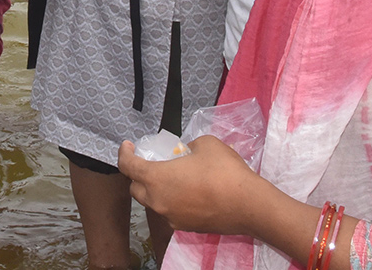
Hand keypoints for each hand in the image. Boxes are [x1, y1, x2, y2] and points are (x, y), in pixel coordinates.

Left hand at [117, 136, 263, 236]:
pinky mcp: (185, 227)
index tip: (128, 146)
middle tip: (151, 162)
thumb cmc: (223, 170)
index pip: (128, 167)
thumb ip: (188, 147)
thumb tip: (187, 153)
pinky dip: (171, 201)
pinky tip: (188, 192)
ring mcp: (171, 217)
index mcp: (157, 178)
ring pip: (153, 202)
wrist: (247, 205)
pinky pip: (170, 212)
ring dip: (155, 189)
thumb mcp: (205, 144)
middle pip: (136, 189)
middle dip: (138, 174)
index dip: (124, 154)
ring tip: (172, 176)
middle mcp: (158, 201)